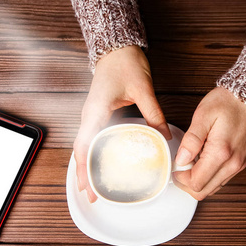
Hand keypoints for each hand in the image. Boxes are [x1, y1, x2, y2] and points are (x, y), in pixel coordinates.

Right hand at [74, 45, 171, 202]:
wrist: (116, 49)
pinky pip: (92, 139)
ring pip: (84, 146)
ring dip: (86, 167)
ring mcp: (91, 115)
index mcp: (95, 111)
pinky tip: (101, 164)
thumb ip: (153, 113)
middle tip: (92, 196)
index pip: (84, 146)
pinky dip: (93, 154)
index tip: (88, 188)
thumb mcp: (143, 88)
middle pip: (80, 151)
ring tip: (94, 186)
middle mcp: (89, 115)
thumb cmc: (124, 64)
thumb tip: (165, 137)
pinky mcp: (97, 114)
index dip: (85, 169)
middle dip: (83, 175)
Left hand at [173, 87, 245, 199]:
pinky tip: (202, 161)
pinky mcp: (241, 162)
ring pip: (213, 188)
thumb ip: (191, 140)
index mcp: (221, 153)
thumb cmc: (229, 102)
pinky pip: (222, 180)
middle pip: (204, 191)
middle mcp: (233, 164)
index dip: (180, 179)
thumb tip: (180, 160)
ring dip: (198, 181)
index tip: (175, 167)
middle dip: (187, 184)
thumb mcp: (203, 115)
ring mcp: (239, 165)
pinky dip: (209, 177)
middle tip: (179, 168)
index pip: (196, 183)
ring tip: (190, 162)